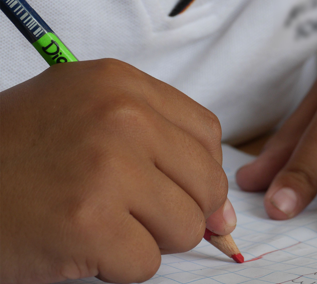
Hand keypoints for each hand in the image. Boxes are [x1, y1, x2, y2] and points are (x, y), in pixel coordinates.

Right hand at [0, 59, 233, 282]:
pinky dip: (118, 266)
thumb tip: (224, 214)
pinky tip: (80, 244)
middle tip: (131, 213)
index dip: (199, 172)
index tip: (181, 192)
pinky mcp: (90, 223)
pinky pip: (147, 263)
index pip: (207, 134)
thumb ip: (162, 151)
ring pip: (186, 227)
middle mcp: (120, 116)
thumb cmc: (21, 157)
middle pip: (207, 184)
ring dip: (149, 239)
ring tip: (102, 224)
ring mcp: (107, 168)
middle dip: (179, 212)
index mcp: (120, 84)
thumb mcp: (89, 121)